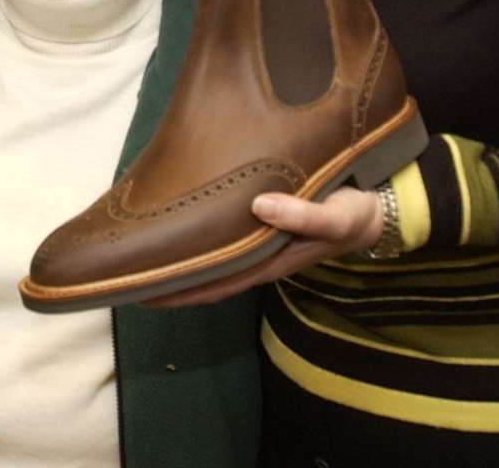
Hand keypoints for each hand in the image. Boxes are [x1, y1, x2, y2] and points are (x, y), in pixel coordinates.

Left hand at [145, 187, 381, 307]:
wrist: (379, 209)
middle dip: (163, 277)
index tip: (136, 289)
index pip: (211, 283)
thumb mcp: (335, 216)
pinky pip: (220, 235)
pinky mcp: (261, 222)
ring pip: (207, 257)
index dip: (175, 290)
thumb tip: (259, 207)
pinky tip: (177, 222)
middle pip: (200, 275)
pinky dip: (196, 236)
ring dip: (177, 257)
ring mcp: (257, 243)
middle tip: (119, 270)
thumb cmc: (354, 214)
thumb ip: (303, 215)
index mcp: (267, 261)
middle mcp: (255, 256)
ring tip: (138, 249)